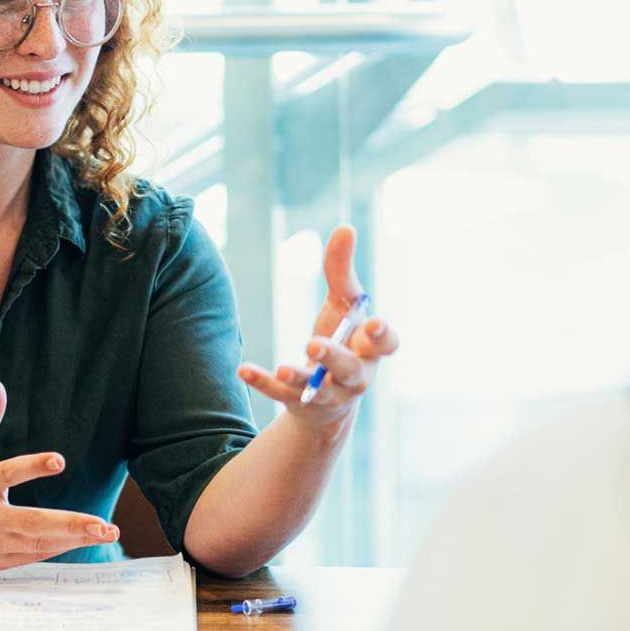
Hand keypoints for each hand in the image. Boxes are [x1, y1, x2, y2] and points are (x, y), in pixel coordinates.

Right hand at [0, 380, 118, 571]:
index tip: (59, 460)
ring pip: (37, 544)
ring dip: (73, 541)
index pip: (9, 473)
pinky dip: (55, 551)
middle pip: (32, 522)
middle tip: (104, 525)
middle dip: (71, 525)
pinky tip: (80, 543)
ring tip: (105, 534)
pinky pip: (29, 557)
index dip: (34, 466)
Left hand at [238, 226, 398, 426]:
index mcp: (370, 349)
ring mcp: (329, 393)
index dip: (382, 336)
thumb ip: (342, 270)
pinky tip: (243, 369)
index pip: (386, 344)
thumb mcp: (343, 304)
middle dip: (334, 357)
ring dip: (300, 378)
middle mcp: (355, 375)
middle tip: (313, 343)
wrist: (327, 397)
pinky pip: (282, 396)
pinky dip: (263, 383)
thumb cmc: (342, 339)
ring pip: (318, 390)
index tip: (372, 324)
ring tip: (284, 368)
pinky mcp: (301, 403)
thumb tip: (345, 227)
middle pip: (350, 370)